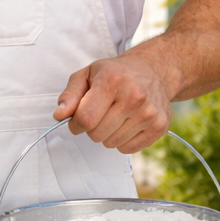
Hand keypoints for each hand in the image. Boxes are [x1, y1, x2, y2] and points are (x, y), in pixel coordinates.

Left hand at [53, 52, 172, 153]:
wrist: (153, 71)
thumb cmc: (115, 73)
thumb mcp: (87, 74)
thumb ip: (70, 95)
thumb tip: (59, 115)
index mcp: (112, 80)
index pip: (85, 118)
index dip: (75, 123)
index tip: (77, 119)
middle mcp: (134, 96)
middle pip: (97, 134)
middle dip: (91, 128)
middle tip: (99, 113)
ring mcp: (149, 113)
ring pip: (112, 144)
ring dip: (107, 135)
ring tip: (114, 116)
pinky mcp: (160, 127)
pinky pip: (128, 149)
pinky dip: (122, 141)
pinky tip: (126, 123)